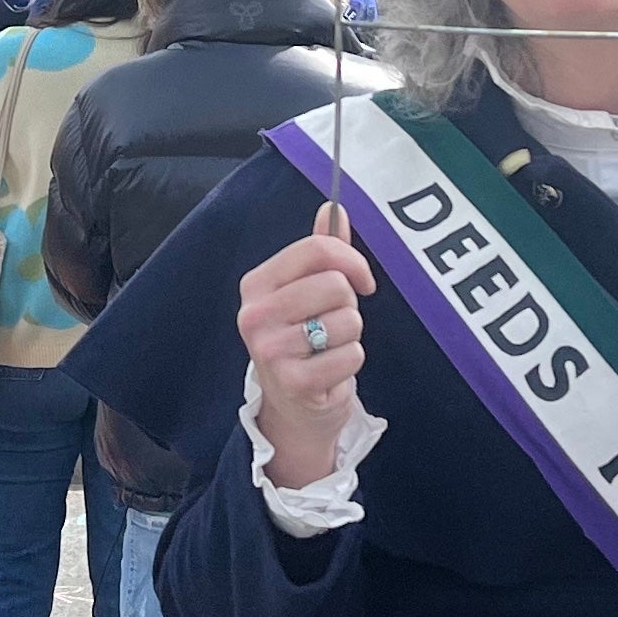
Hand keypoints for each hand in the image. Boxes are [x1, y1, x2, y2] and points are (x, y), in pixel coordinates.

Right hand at [234, 210, 376, 488]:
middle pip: (337, 284)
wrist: (291, 408)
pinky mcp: (292, 381)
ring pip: (349, 320)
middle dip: (349, 305)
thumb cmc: (303, 341)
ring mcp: (270, 349)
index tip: (362, 279)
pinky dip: (350, 364)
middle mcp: (255, 313)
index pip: (317, 249)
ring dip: (351, 337)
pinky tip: (330, 373)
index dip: (352, 261)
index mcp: (257, 283)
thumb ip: (321, 252)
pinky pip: (351, 355)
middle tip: (333, 324)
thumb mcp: (306, 292)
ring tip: (328, 350)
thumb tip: (334, 208)